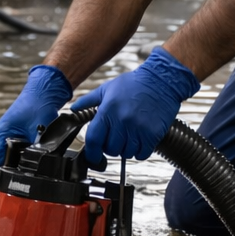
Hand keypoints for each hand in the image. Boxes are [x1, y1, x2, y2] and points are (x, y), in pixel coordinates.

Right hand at [0, 65, 72, 168]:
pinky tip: (31, 143)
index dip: (10, 172)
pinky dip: (20, 148)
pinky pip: (10, 146)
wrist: (42, 91)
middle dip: (16, 163)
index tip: (23, 174)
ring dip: (19, 155)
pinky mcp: (8, 130)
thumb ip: (35, 150)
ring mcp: (1, 131)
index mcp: (0, 133)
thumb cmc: (39, 106)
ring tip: (33, 149)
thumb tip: (37, 165)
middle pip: (2, 158)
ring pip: (7, 152)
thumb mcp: (39, 131)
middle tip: (32, 161)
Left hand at [72, 47, 199, 167]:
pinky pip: (142, 154)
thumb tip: (73, 108)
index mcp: (107, 111)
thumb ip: (88, 100)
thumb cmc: (134, 84)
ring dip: (126, 149)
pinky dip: (140, 151)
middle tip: (117, 137)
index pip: (94, 140)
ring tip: (130, 136)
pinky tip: (140, 140)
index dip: (92, 152)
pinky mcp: (152, 133)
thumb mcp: (107, 88)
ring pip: (126, 153)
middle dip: (111, 147)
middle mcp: (121, 121)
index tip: (94, 156)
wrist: (161, 80)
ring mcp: (138, 128)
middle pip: (110, 149)